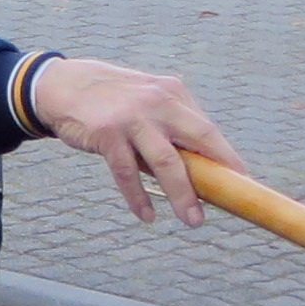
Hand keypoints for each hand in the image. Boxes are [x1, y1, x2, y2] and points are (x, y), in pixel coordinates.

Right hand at [27, 58, 245, 226]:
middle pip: (197, 141)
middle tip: (227, 204)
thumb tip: (199, 166)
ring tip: (192, 220)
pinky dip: (138, 197)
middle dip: (215, 175)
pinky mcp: (107, 133)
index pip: (207, 129)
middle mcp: (157, 102)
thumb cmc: (111, 100)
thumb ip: (171, 124)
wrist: (62, 85)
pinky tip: (147, 215)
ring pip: (165, 161)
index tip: (242, 182)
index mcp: (172, 94)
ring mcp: (132, 117)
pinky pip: (127, 173)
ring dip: (182, 194)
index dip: (227, 156)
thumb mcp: (147, 100)